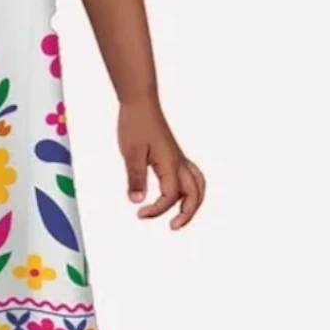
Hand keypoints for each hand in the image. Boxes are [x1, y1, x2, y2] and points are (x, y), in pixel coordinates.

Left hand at [118, 100, 205, 229]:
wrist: (140, 102)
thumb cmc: (135, 124)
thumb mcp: (131, 152)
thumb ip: (135, 177)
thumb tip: (137, 201)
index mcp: (170, 163)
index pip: (170, 196)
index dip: (157, 210)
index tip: (140, 214)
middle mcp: (179, 162)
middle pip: (194, 195)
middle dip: (187, 214)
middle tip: (172, 226)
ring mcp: (179, 158)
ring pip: (198, 185)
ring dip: (194, 203)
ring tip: (181, 216)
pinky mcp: (175, 154)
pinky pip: (192, 175)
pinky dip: (191, 189)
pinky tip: (179, 194)